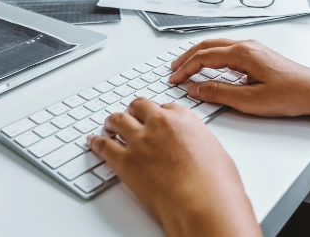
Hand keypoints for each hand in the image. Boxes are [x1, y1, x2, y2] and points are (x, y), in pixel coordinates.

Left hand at [88, 98, 261, 236]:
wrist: (203, 202)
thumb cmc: (216, 184)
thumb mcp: (216, 153)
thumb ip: (199, 145)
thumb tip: (197, 151)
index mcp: (184, 119)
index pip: (165, 108)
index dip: (157, 114)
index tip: (154, 120)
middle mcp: (160, 123)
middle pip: (139, 107)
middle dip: (133, 111)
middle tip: (129, 116)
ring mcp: (140, 140)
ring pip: (118, 120)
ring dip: (112, 122)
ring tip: (109, 125)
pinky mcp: (125, 161)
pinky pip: (104, 145)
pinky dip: (96, 142)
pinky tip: (93, 141)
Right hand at [170, 39, 309, 136]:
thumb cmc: (290, 95)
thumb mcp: (249, 100)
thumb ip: (219, 93)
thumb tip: (195, 89)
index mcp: (242, 53)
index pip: (203, 57)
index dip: (185, 69)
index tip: (174, 80)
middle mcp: (246, 46)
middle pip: (207, 46)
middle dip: (187, 58)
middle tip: (173, 70)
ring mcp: (253, 49)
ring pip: (217, 46)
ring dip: (198, 55)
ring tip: (186, 66)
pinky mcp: (258, 55)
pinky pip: (227, 50)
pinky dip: (211, 57)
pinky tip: (209, 67)